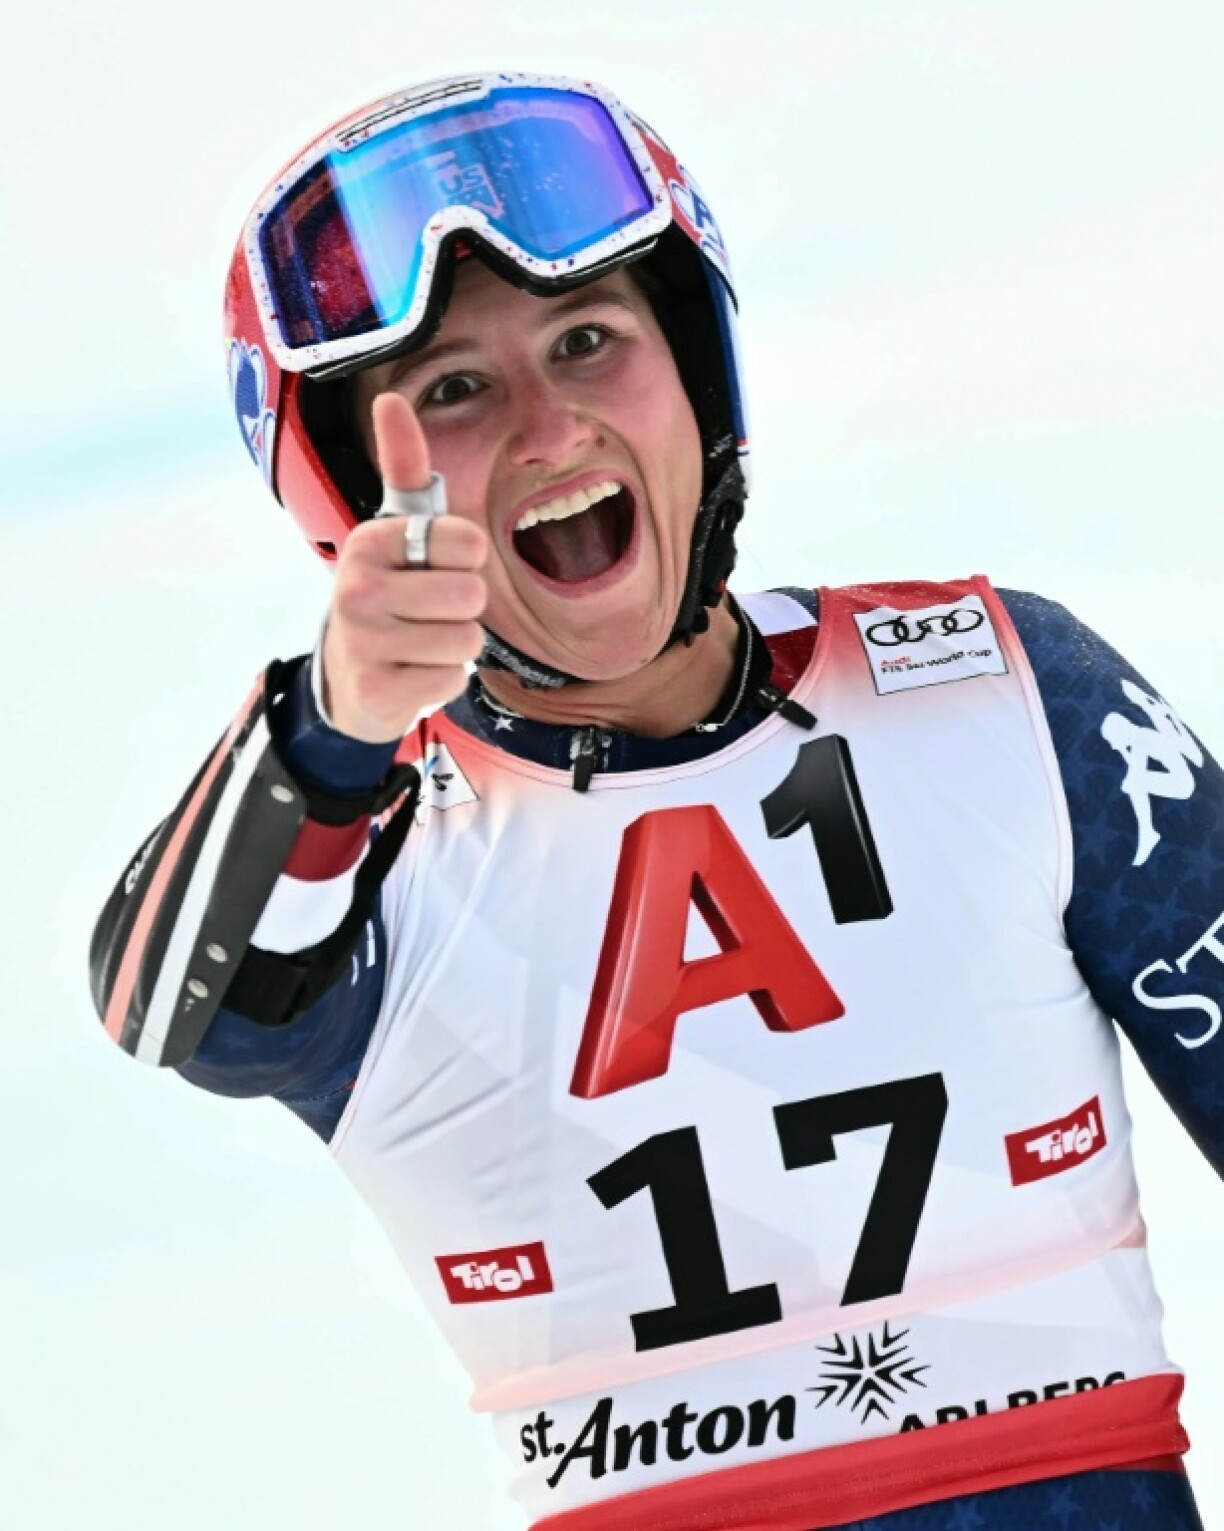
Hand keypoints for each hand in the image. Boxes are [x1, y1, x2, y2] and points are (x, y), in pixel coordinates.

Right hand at [321, 392, 487, 741]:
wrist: (348, 676)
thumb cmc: (386, 591)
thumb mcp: (394, 529)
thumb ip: (405, 467)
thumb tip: (392, 398)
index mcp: (369, 541)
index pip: (466, 540)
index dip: (466, 557)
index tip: (433, 565)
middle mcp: (357, 588)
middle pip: (471, 593)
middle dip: (463, 607)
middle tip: (428, 610)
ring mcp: (364, 642)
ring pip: (467, 639)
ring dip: (454, 644)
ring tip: (419, 640)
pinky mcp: (379, 691)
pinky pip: (454, 678)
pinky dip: (443, 679)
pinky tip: (412, 670)